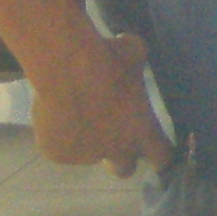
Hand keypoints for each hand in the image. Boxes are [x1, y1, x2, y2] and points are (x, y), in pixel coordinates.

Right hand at [31, 27, 169, 176]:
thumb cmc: (108, 58)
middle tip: (109, 137)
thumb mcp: (133, 52)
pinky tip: (53, 113)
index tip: (155, 151)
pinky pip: (59, 148)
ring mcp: (86, 156)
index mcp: (143, 131)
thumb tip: (129, 45)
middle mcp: (118, 150)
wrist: (67, 70)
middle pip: (124, 170)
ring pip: (87, 154)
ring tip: (73, 111)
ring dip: (84, 139)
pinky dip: (56, 135)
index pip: (163, 158)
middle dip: (119, 158)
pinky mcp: (58, 155)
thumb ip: (136, 59)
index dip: (160, 155)